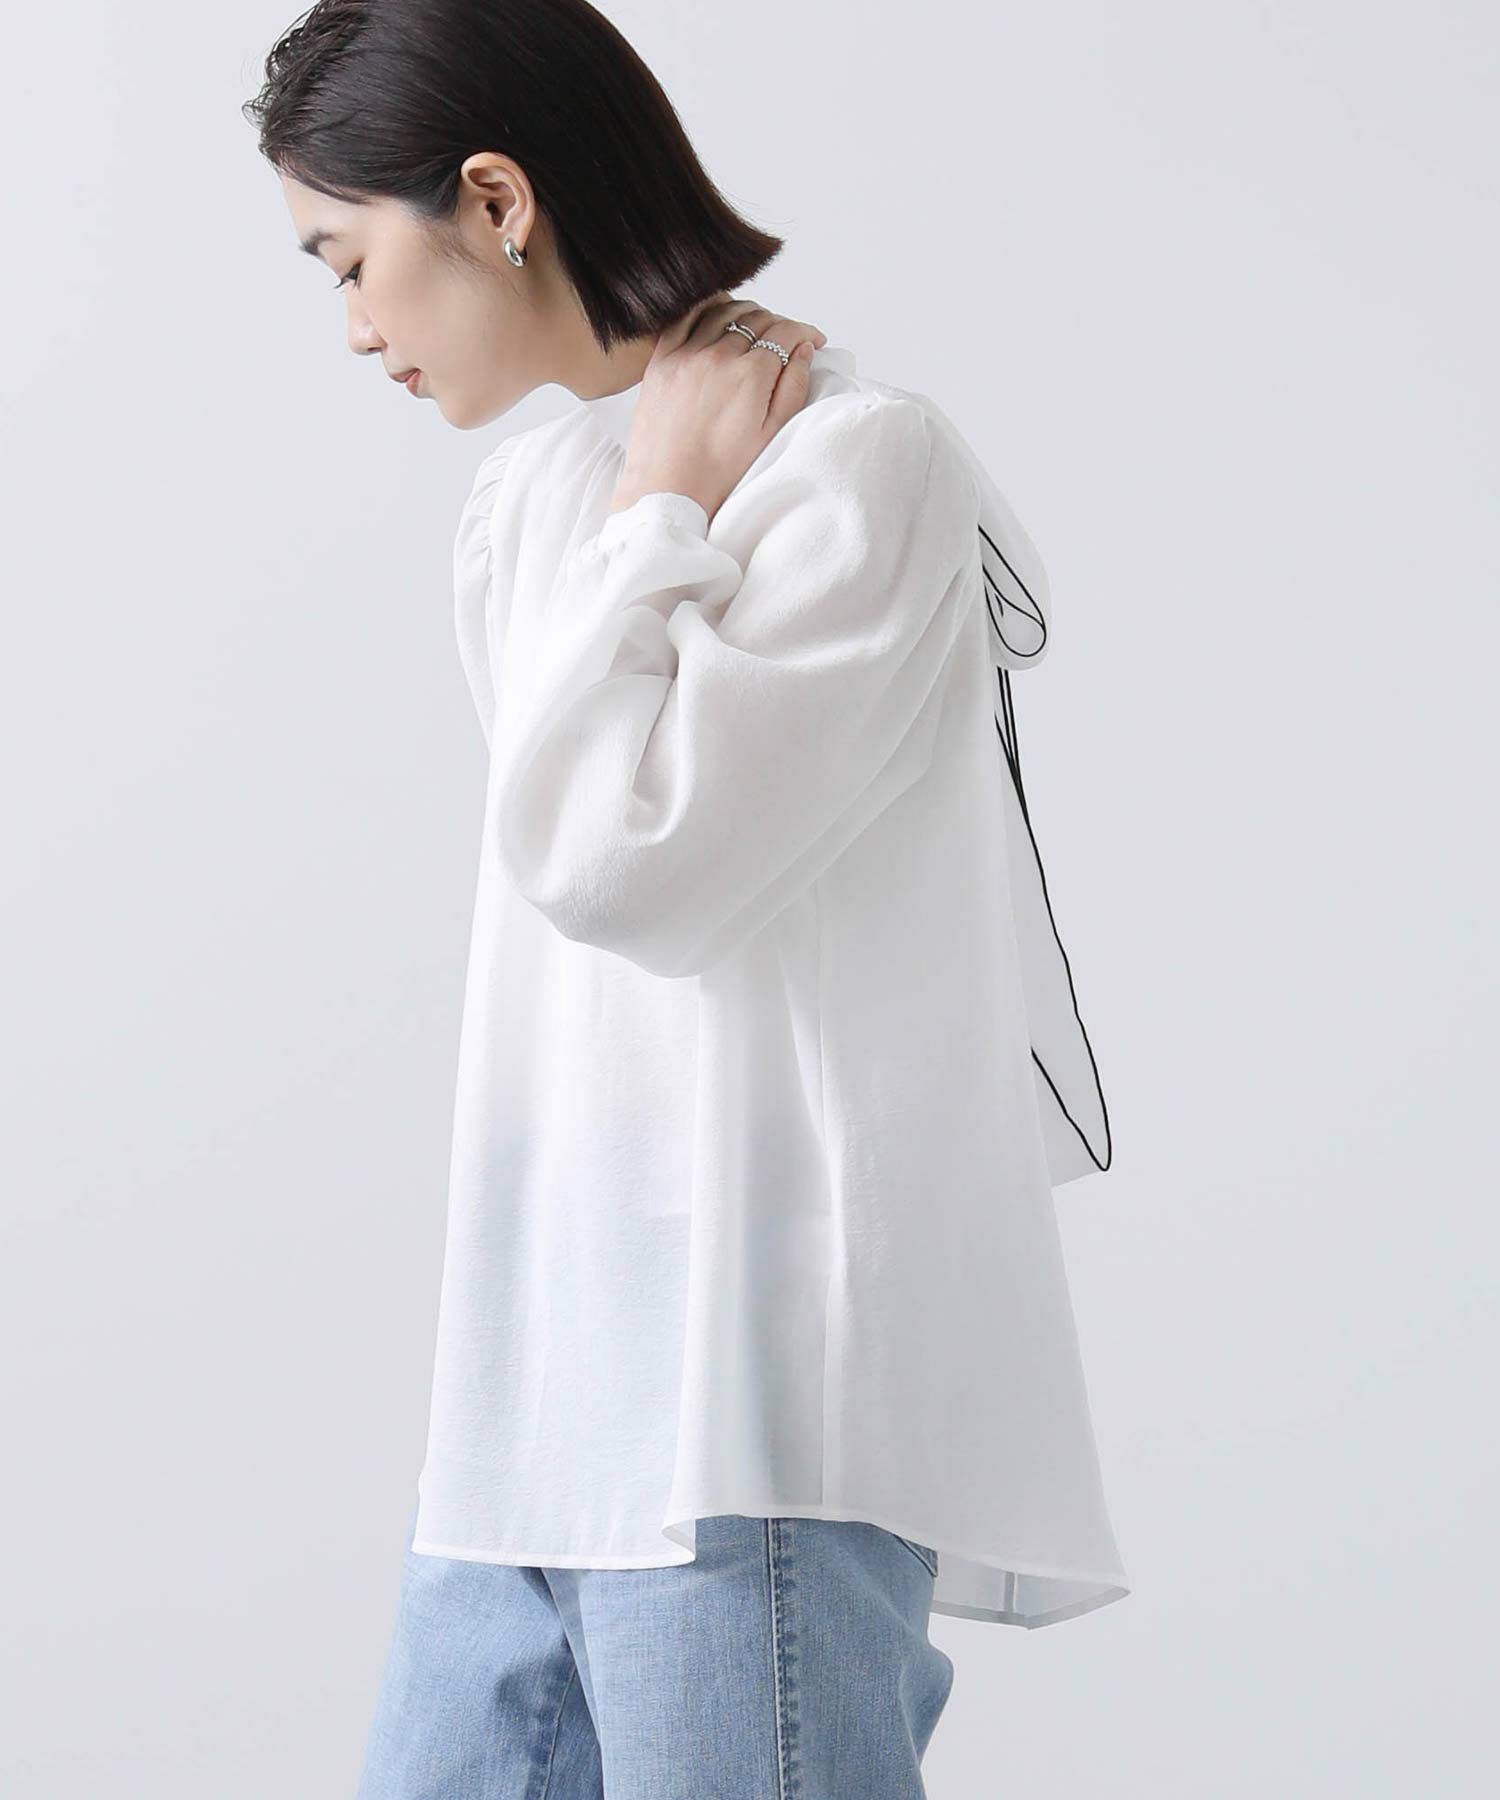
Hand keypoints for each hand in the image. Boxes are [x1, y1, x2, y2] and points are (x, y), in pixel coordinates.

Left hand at [607, 294, 828, 522]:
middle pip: (757, 319)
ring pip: (724, 311)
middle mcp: (718, 357)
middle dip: (779, 325)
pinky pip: (685, 318)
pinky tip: (717, 313)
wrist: (667, 489)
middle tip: (786, 340)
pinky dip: (706, 309)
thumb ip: (793, 388)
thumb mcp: (770, 435)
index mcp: (750, 376)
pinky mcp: (661, 361)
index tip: (813, 340)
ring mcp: (686, 355)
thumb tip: (805, 351)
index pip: (785, 334)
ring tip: (756, 327)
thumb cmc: (719, 471)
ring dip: (746, 313)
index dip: (805, 332)